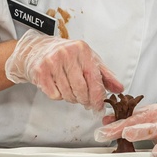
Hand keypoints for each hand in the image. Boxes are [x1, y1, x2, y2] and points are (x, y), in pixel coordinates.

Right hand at [5, 29, 122, 110]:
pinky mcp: (40, 71)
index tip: (99, 107)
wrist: (37, 50)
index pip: (94, 78)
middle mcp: (67, 54)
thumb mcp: (89, 59)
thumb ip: (105, 75)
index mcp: (82, 50)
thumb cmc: (66, 55)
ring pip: (68, 94)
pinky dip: (59, 96)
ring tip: (71, 91)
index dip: (98, 96)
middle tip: (85, 102)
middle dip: (85, 100)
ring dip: (72, 98)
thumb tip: (119, 88)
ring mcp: (52, 62)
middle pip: (81, 89)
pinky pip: (54, 94)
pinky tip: (58, 86)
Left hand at [94, 104, 156, 156]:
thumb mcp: (146, 115)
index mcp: (153, 114)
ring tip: (156, 153)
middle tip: (127, 134)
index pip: (132, 120)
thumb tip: (105, 122)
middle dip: (139, 131)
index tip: (101, 134)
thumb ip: (126, 119)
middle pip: (151, 127)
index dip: (116, 127)